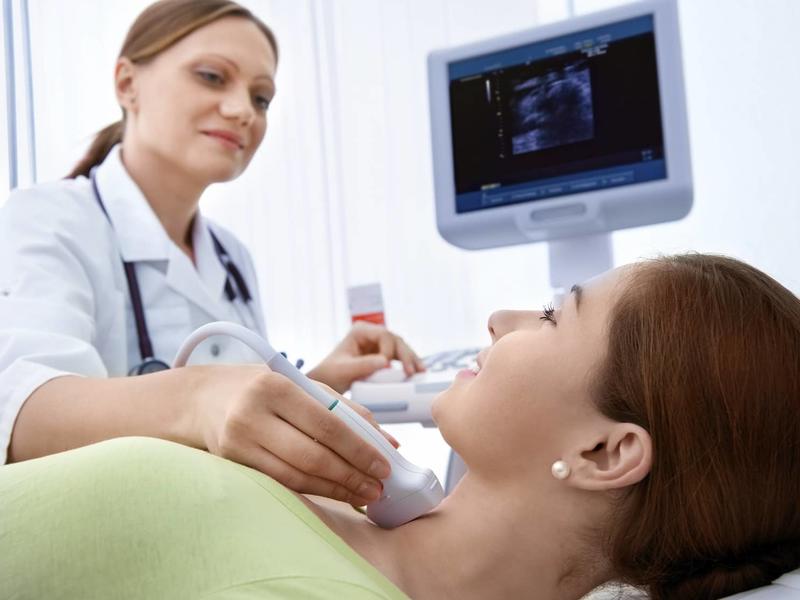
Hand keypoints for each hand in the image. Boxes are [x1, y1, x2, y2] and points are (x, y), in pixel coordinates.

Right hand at [190, 365, 398, 505]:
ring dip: (335, 490)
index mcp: (276, 386)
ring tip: (362, 494)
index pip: (327, 425)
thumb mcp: (301, 385)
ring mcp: (238, 441)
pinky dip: (312, 490)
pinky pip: (280, 482)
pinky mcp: (232, 462)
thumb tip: (388, 441)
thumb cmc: (263, 387)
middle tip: (378, 487)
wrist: (203, 398)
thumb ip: (344, 409)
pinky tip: (334, 493)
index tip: (385, 465)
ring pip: (296, 476)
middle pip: (313, 456)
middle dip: (351, 476)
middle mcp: (253, 414)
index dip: (359, 449)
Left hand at [307, 321, 425, 392]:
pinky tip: (417, 372)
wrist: (326, 384)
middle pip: (395, 340)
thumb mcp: (343, 371)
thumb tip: (385, 362)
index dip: (389, 351)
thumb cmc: (330, 374)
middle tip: (411, 371)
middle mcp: (371, 334)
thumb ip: (362, 366)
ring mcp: (378, 345)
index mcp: (360, 331)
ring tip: (421, 372)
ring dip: (411, 359)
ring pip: (400, 348)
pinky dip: (408, 365)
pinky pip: (399, 358)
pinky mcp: (382, 356)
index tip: (388, 369)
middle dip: (405, 355)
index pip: (383, 335)